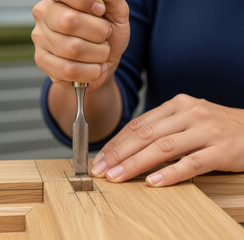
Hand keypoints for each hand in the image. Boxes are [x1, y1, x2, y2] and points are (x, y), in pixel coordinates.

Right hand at [31, 0, 129, 89]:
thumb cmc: (107, 34)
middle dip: (98, 32)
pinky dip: (91, 71)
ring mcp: (40, 38)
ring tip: (102, 53)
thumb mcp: (115, 11)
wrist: (103, 62)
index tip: (101, 11)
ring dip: (98, 53)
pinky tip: (97, 68)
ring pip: (72, 48)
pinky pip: (69, 69)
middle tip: (105, 36)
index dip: (87, 3)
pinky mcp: (42, 61)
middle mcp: (44, 13)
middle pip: (69, 21)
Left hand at [91, 94, 243, 185]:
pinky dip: (170, 173)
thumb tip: (126, 147)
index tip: (100, 158)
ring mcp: (206, 130)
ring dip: (136, 164)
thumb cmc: (214, 126)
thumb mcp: (186, 118)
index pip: (138, 124)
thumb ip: (161, 128)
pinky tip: (153, 182)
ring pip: (164, 147)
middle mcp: (189, 114)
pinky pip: (192, 163)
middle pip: (146, 134)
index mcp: (177, 105)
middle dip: (119, 154)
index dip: (116, 142)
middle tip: (101, 170)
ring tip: (118, 177)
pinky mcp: (222, 150)